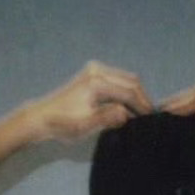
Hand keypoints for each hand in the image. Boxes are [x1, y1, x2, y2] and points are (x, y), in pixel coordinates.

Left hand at [26, 61, 152, 142]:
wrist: (43, 117)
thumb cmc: (64, 124)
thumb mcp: (86, 125)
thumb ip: (108, 118)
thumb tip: (127, 114)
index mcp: (97, 81)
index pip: (129, 91)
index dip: (142, 106)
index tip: (151, 120)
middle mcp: (98, 70)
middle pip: (131, 81)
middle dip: (142, 99)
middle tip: (149, 117)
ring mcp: (95, 69)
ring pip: (126, 80)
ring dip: (135, 95)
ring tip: (140, 113)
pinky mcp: (93, 73)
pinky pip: (118, 80)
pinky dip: (126, 92)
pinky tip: (128, 106)